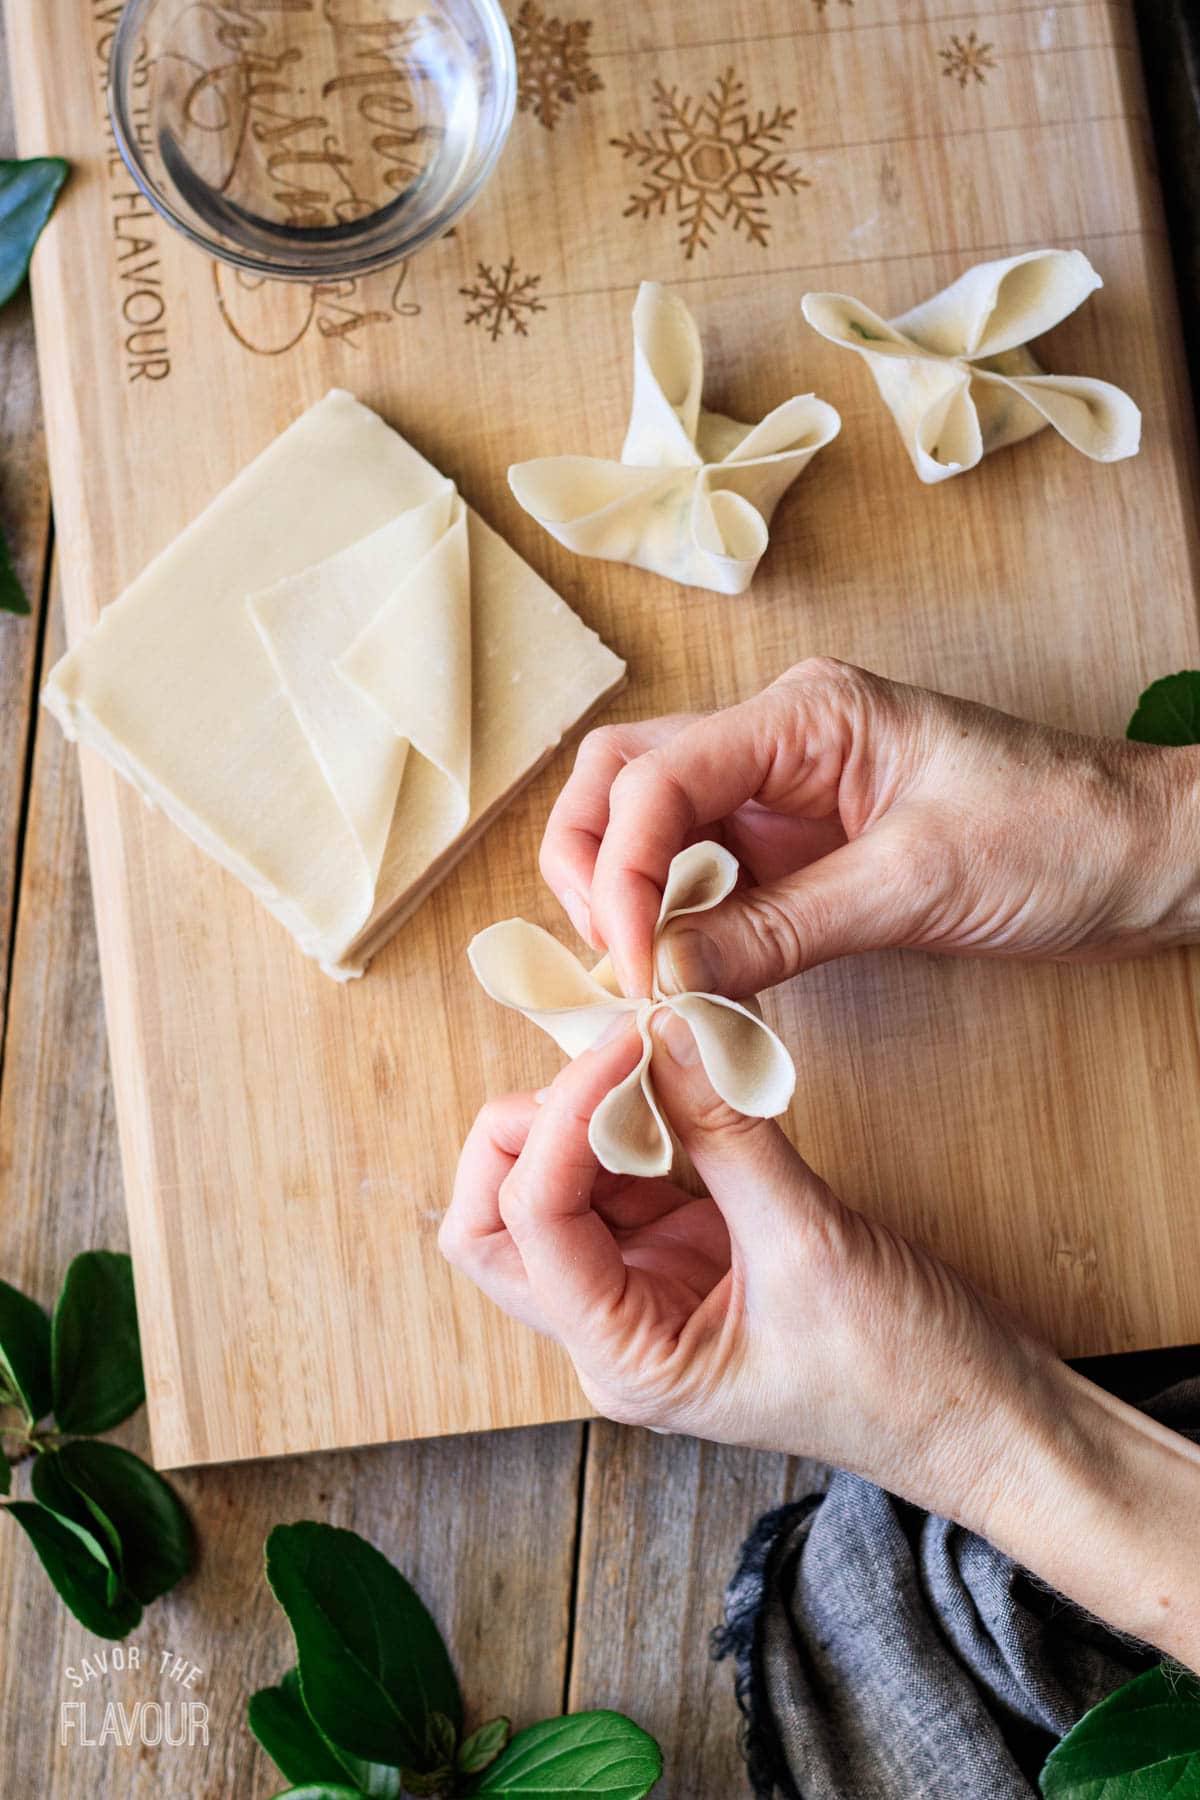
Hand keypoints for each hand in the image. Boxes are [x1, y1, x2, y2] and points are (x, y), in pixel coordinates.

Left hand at [442, 1011, 1052, 1511]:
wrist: (987, 1420)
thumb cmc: (907, 1376)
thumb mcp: (812, 1245)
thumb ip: (726, 1132)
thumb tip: (666, 1028)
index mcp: (626, 1360)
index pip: (530, 1223)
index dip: (562, 1119)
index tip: (630, 1043)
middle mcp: (615, 1331)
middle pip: (497, 1219)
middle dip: (529, 1127)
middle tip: (612, 1058)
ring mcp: (647, 1292)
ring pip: (554, 1189)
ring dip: (584, 1116)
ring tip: (651, 1055)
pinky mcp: (689, 1255)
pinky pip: (626, 1176)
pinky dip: (638, 1120)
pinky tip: (682, 1081)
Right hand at [539, 658, 1199, 998]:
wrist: (1150, 857)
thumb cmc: (1062, 834)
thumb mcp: (915, 884)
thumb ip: (777, 930)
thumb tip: (660, 973)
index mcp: (804, 714)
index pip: (656, 778)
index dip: (617, 872)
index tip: (628, 964)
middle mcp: (779, 742)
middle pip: (623, 781)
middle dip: (589, 865)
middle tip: (608, 960)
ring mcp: (785, 795)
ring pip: (652, 827)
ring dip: (623, 895)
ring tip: (640, 974)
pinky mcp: (803, 850)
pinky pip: (707, 878)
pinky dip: (677, 924)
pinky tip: (687, 975)